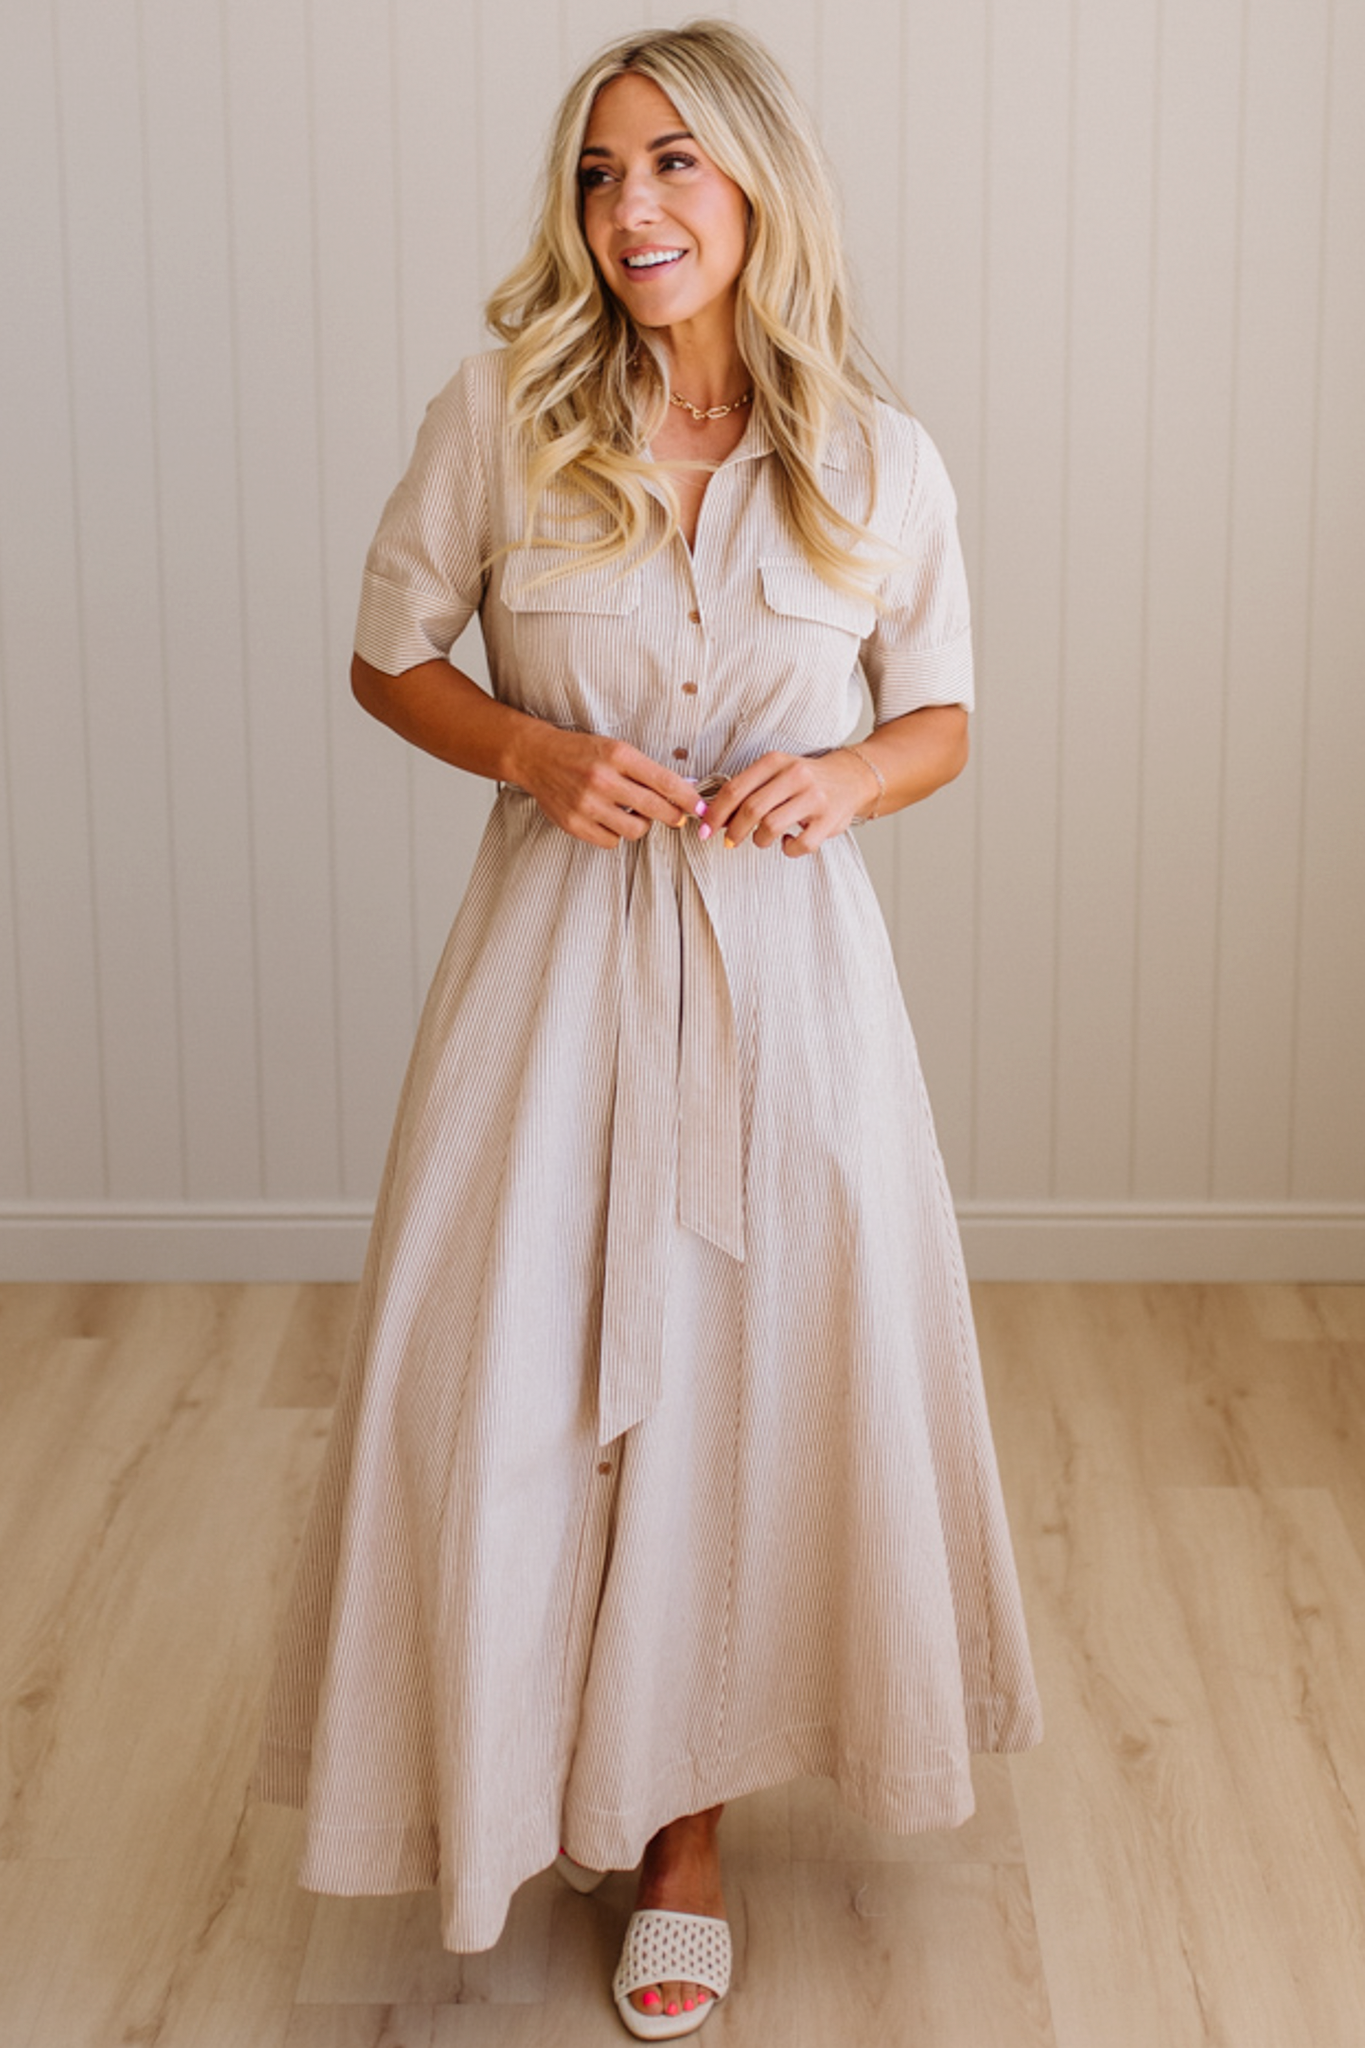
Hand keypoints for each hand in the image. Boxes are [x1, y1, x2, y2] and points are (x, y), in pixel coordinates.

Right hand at [518, 726, 706, 848]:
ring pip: (635, 830)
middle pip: (655, 809)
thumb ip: (646, 771)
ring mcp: (587, 804)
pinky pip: (611, 842)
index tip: (701, 808)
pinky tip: (610, 820)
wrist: (538, 757)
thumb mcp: (616, 749)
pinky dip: (616, 834)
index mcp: (618, 755)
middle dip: (674, 816)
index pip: (664, 781)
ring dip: (641, 825)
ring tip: (633, 813)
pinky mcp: (574, 824)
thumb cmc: (582, 753)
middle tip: (677, 817)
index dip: (688, 799)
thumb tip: (683, 791)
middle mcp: (603, 779)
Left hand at [704, 748, 878, 856]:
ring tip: (762, 838)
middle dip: (733, 831)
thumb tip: (714, 817)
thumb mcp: (776, 772)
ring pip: (771, 827)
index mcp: (776, 761)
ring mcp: (814, 798)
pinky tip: (787, 842)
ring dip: (759, 840)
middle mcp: (795, 776)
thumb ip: (748, 789)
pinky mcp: (828, 820)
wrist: (850, 778)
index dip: (716, 813)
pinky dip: (788, 849)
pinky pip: (799, 845)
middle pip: (751, 809)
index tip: (706, 829)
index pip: (735, 789)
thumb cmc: (804, 780)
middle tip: (730, 841)